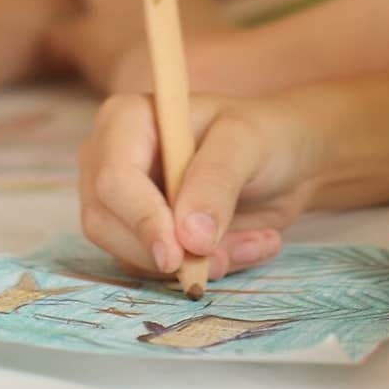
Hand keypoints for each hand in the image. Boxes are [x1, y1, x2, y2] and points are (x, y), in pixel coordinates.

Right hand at [79, 91, 321, 278]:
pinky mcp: (139, 235)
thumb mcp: (248, 142)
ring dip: (194, 263)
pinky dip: (201, 269)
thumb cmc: (261, 134)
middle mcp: (110, 159)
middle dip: (169, 250)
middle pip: (105, 222)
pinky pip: (154, 269)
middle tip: (226, 257)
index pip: (113, 178)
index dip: (141, 219)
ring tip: (252, 242)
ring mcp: (121, 200)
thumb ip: (218, 179)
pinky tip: (246, 246)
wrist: (282, 161)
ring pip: (128, 254)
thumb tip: (188, 236)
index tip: (177, 254)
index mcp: (126, 119)